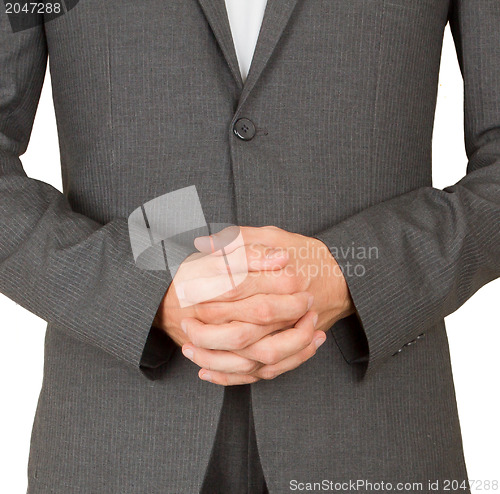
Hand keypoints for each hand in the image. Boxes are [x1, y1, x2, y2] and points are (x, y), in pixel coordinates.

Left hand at [178, 226, 353, 384]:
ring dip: (218, 358)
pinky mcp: (292, 350)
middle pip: (244, 331)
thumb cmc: (305, 255)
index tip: (186, 292)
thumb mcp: (275, 236)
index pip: (239, 289)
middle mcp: (291, 311)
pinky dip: (234, 377)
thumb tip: (205, 243)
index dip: (208, 292)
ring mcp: (294, 334)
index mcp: (284, 279)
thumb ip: (241, 239)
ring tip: (190, 348)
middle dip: (209, 331)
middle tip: (186, 323)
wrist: (342, 279)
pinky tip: (207, 372)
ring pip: (253, 358)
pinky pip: (263, 373)